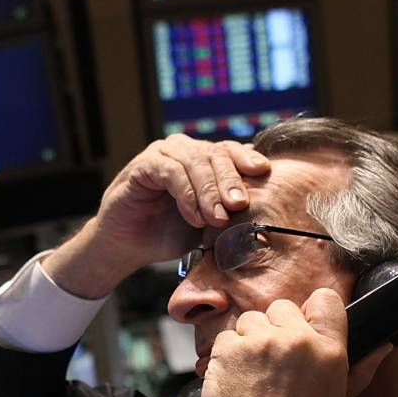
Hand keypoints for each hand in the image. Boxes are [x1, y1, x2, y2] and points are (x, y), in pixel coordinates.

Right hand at [43, 136, 268, 297]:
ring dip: (209, 191)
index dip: (247, 159)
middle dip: (231, 180)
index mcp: (204, 158)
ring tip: (217, 218)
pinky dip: (186, 194)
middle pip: (216, 154)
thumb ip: (230, 208)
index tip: (264, 172)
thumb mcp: (209, 222)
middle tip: (241, 204)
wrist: (130, 247)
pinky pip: (170, 172)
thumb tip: (267, 202)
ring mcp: (162, 154)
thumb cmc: (171, 233)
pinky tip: (193, 216)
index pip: (231, 151)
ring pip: (195, 161)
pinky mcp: (142, 166)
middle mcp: (184, 150)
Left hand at [200, 289, 391, 396]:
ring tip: (254, 372)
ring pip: (252, 320)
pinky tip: (237, 378)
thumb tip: (382, 347)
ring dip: (250, 339)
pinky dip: (228, 354)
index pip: (325, 299)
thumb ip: (361, 370)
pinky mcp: (230, 350)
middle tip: (275, 361)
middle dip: (277, 329)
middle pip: (282, 307)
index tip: (303, 328)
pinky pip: (227, 336)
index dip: (311, 312)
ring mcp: (260, 342)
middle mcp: (296, 340)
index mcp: (328, 350)